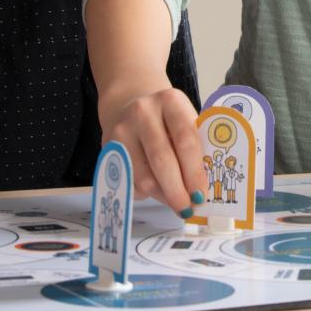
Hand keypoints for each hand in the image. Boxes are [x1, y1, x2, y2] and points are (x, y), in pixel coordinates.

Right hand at [100, 83, 207, 214]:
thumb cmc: (167, 120)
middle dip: (177, 190)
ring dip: (162, 196)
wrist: (129, 105)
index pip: (186, 140)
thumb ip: (195, 149)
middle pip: (162, 160)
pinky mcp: (108, 149)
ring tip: (175, 202)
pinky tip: (156, 190)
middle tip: (187, 208)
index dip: (195, 172)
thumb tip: (201, 190)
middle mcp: (143, 112)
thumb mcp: (185, 121)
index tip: (201, 195)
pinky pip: (129, 181)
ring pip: (143, 176)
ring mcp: (122, 130)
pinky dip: (146, 193)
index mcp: (171, 102)